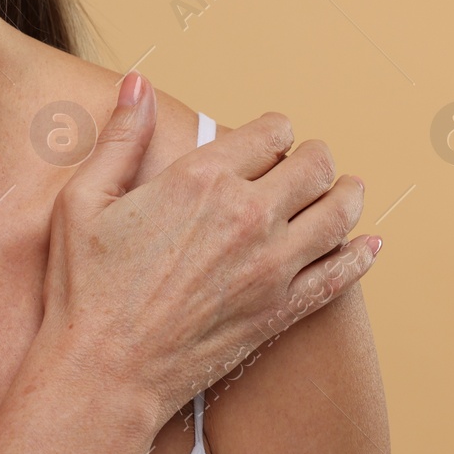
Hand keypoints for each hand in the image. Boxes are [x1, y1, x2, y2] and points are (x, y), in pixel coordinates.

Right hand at [39, 71, 377, 428]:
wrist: (104, 370)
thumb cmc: (85, 286)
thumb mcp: (85, 198)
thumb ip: (122, 137)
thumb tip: (138, 84)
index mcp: (200, 179)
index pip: (269, 132)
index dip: (275, 128)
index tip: (272, 135)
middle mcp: (246, 215)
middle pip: (313, 166)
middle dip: (315, 155)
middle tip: (311, 159)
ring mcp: (270, 266)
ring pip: (339, 214)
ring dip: (348, 194)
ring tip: (349, 189)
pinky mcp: (281, 310)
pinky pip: (340, 274)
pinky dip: (361, 255)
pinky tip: (369, 244)